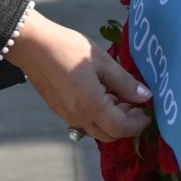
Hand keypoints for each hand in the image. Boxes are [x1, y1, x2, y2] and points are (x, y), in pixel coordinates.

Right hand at [9, 8, 151, 141]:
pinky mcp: (59, 109)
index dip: (138, 124)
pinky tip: (101, 94)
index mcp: (92, 105)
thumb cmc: (69, 48)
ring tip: (118, 96)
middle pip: (109, 135)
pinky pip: (83, 121)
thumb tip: (145, 96)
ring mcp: (66, 115)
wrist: (33, 46)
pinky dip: (97, 116)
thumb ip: (125, 82)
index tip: (147, 113)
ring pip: (96, 130)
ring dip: (111, 120)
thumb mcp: (103, 61)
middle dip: (126, 124)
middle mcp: (79, 117)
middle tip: (135, 104)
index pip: (121, 128)